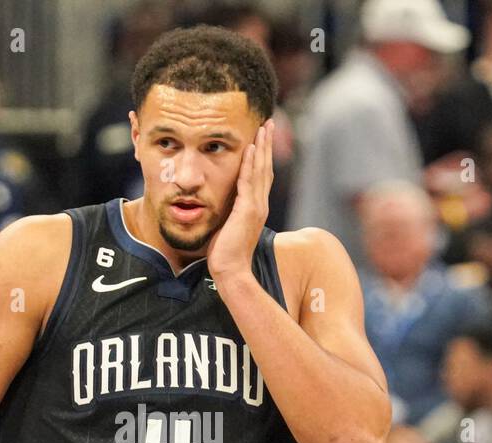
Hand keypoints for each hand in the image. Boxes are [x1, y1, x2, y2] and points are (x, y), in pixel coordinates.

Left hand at [206, 119, 273, 280]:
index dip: (263, 156)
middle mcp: (260, 205)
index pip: (262, 176)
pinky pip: (249, 181)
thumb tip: (222, 207)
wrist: (231, 272)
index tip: (262, 137)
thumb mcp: (228, 228)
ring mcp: (256, 207)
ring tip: (264, 127)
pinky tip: (251, 147)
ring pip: (262, 170)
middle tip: (269, 123)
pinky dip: (251, 163)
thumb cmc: (226, 255)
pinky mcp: (247, 211)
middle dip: (267, 144)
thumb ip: (229, 214)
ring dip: (262, 147)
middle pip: (266, 168)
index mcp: (256, 209)